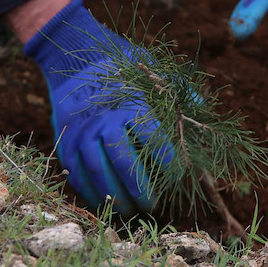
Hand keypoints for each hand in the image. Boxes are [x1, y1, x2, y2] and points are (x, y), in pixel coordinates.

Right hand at [24, 0, 172, 215]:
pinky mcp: (65, 141)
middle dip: (141, 189)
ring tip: (130, 209)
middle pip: (126, 164)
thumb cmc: (118, 66)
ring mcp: (82, 132)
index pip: (155, 142)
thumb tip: (202, 109)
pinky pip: (76, 173)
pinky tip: (104, 201)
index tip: (177, 175)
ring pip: (100, 173)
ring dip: (116, 196)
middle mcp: (105, 120)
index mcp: (131, 105)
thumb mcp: (149, 69)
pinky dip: (91, 192)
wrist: (73, 57)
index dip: (169, 164)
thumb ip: (176, 90)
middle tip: (152, 204)